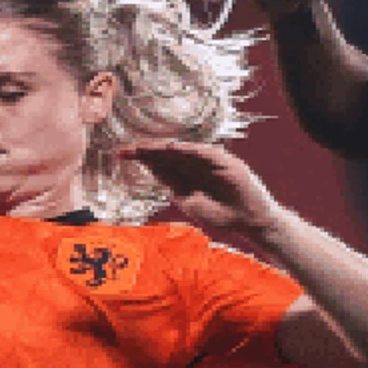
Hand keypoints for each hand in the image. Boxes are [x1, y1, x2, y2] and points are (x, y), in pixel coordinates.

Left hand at [126, 139, 284, 245]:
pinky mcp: (224, 162)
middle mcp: (194, 165)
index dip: (140, 157)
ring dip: (163, 148)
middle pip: (166, 154)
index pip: (158, 163)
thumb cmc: (220, 215)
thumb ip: (174, 187)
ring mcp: (209, 162)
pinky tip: (173, 148)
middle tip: (126, 147)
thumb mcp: (190, 202)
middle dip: (146, 151)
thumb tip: (153, 171)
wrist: (248, 220)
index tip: (120, 154)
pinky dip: (188, 150)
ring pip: (182, 151)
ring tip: (145, 146)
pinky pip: (203, 153)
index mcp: (183, 176)